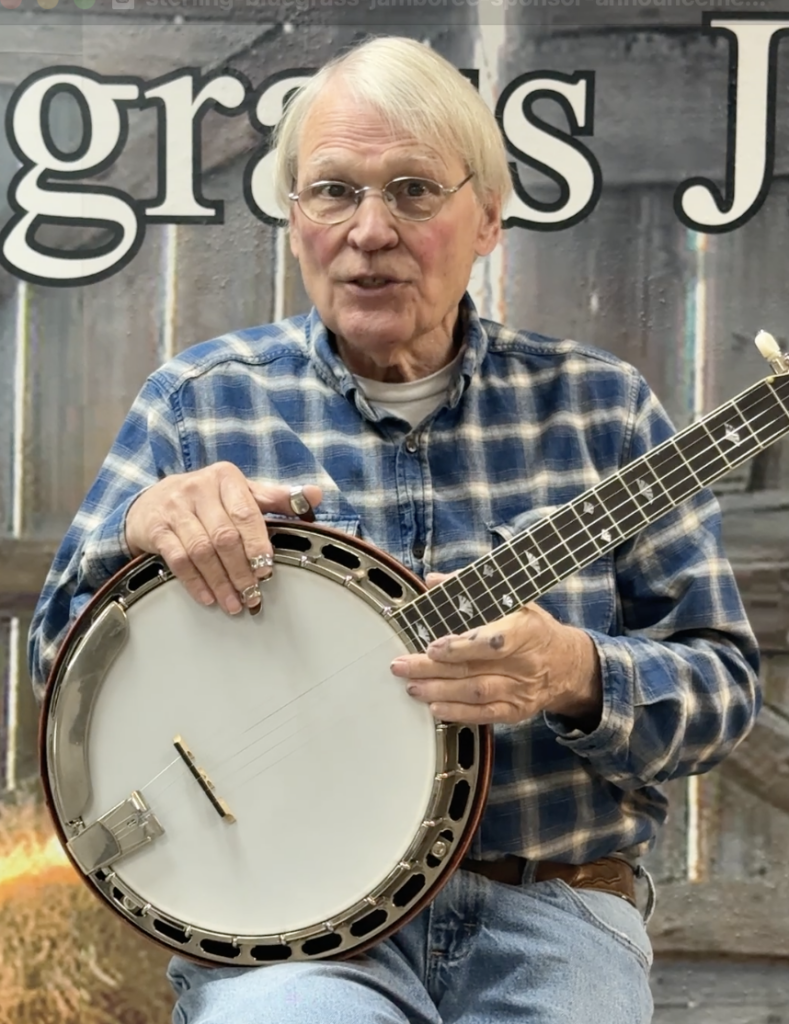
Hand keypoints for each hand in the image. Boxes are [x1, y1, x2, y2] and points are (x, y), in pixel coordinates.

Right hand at [125, 463, 321, 614]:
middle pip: (224, 536)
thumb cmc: (208, 498)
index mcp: (226, 477)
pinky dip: (195, 582)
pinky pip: (178, 560)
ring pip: (201, 551)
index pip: (246, 513)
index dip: (258, 544)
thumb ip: (278, 498)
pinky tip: (209, 598)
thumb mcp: (242, 491)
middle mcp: (198, 488)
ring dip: (220, 582)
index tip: (267, 570)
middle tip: (253, 595)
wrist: (153, 499)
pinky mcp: (155, 529)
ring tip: (234, 603)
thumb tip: (316, 494)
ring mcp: (175, 508)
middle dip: (241, 570)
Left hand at [390, 573, 601, 727]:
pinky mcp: (517, 711)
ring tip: (412, 686)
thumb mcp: (513, 600)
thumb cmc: (534, 628)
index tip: (432, 647)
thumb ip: (471, 589)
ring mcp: (521, 691)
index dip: (461, 647)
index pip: (492, 643)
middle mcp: (525, 664)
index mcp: (526, 631)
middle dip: (432, 669)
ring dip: (439, 691)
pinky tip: (435, 708)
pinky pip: (484, 715)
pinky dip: (458, 714)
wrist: (568, 664)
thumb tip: (432, 581)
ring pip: (476, 694)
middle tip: (401, 665)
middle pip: (474, 669)